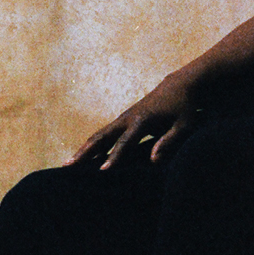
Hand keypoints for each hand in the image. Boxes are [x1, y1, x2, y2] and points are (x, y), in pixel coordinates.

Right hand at [65, 76, 201, 169]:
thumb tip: (154, 161)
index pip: (125, 143)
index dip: (114, 157)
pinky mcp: (125, 118)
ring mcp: (125, 117)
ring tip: (68, 163)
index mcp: (143, 121)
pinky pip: (105, 133)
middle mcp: (129, 118)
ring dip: (84, 149)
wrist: (179, 84)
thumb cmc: (184, 107)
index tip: (102, 170)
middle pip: (103, 136)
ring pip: (100, 134)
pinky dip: (93, 144)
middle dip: (86, 152)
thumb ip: (169, 141)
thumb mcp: (184, 125)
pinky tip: (86, 156)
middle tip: (69, 165)